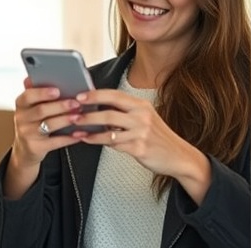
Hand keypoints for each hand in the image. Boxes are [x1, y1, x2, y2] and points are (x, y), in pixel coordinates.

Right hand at [3, 77, 84, 198]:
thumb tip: (39, 75)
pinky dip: (68, 138)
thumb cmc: (33, 122)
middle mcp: (21, 118)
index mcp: (21, 104)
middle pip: (41, 110)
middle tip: (76, 102)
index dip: (42, 92)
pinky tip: (79, 133)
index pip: (28, 95)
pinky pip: (54, 142)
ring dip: (65, 120)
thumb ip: (37, 92)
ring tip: (79, 116)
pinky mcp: (36, 147)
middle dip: (60, 106)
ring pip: (48, 125)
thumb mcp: (31, 106)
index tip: (57, 90)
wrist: (26, 148)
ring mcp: (27, 134)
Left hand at [73, 89, 211, 203]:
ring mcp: (141, 133)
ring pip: (109, 129)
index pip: (115, 95)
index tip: (80, 95)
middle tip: (72, 113)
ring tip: (76, 129)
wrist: (178, 156)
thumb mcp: (145, 119)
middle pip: (109, 111)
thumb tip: (99, 107)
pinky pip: (113, 144)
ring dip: (89, 129)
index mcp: (141, 106)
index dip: (96, 94)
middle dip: (88, 112)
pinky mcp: (139, 148)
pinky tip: (88, 140)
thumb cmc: (158, 137)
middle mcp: (142, 116)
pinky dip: (98, 142)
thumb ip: (126, 113)